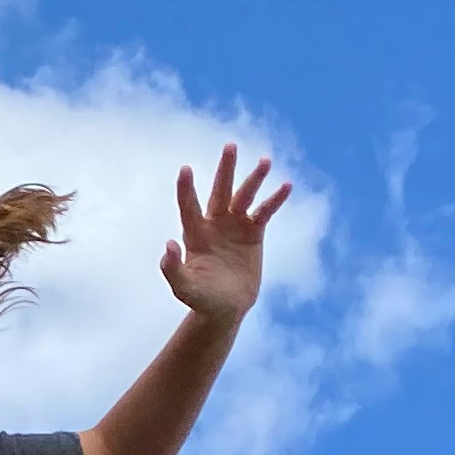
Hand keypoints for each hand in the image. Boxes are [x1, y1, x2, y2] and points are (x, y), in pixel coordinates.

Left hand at [160, 143, 290, 327]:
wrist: (225, 308)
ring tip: (265, 160)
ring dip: (254, 179)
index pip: (189, 207)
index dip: (187, 189)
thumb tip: (168, 246)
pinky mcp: (253, 232)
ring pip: (245, 196)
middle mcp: (214, 224)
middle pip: (220, 191)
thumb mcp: (184, 288)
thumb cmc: (201, 299)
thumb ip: (173, 270)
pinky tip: (286, 185)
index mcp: (194, 234)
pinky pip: (265, 211)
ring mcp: (235, 225)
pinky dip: (275, 199)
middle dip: (226, 170)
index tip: (185, 169)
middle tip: (230, 146)